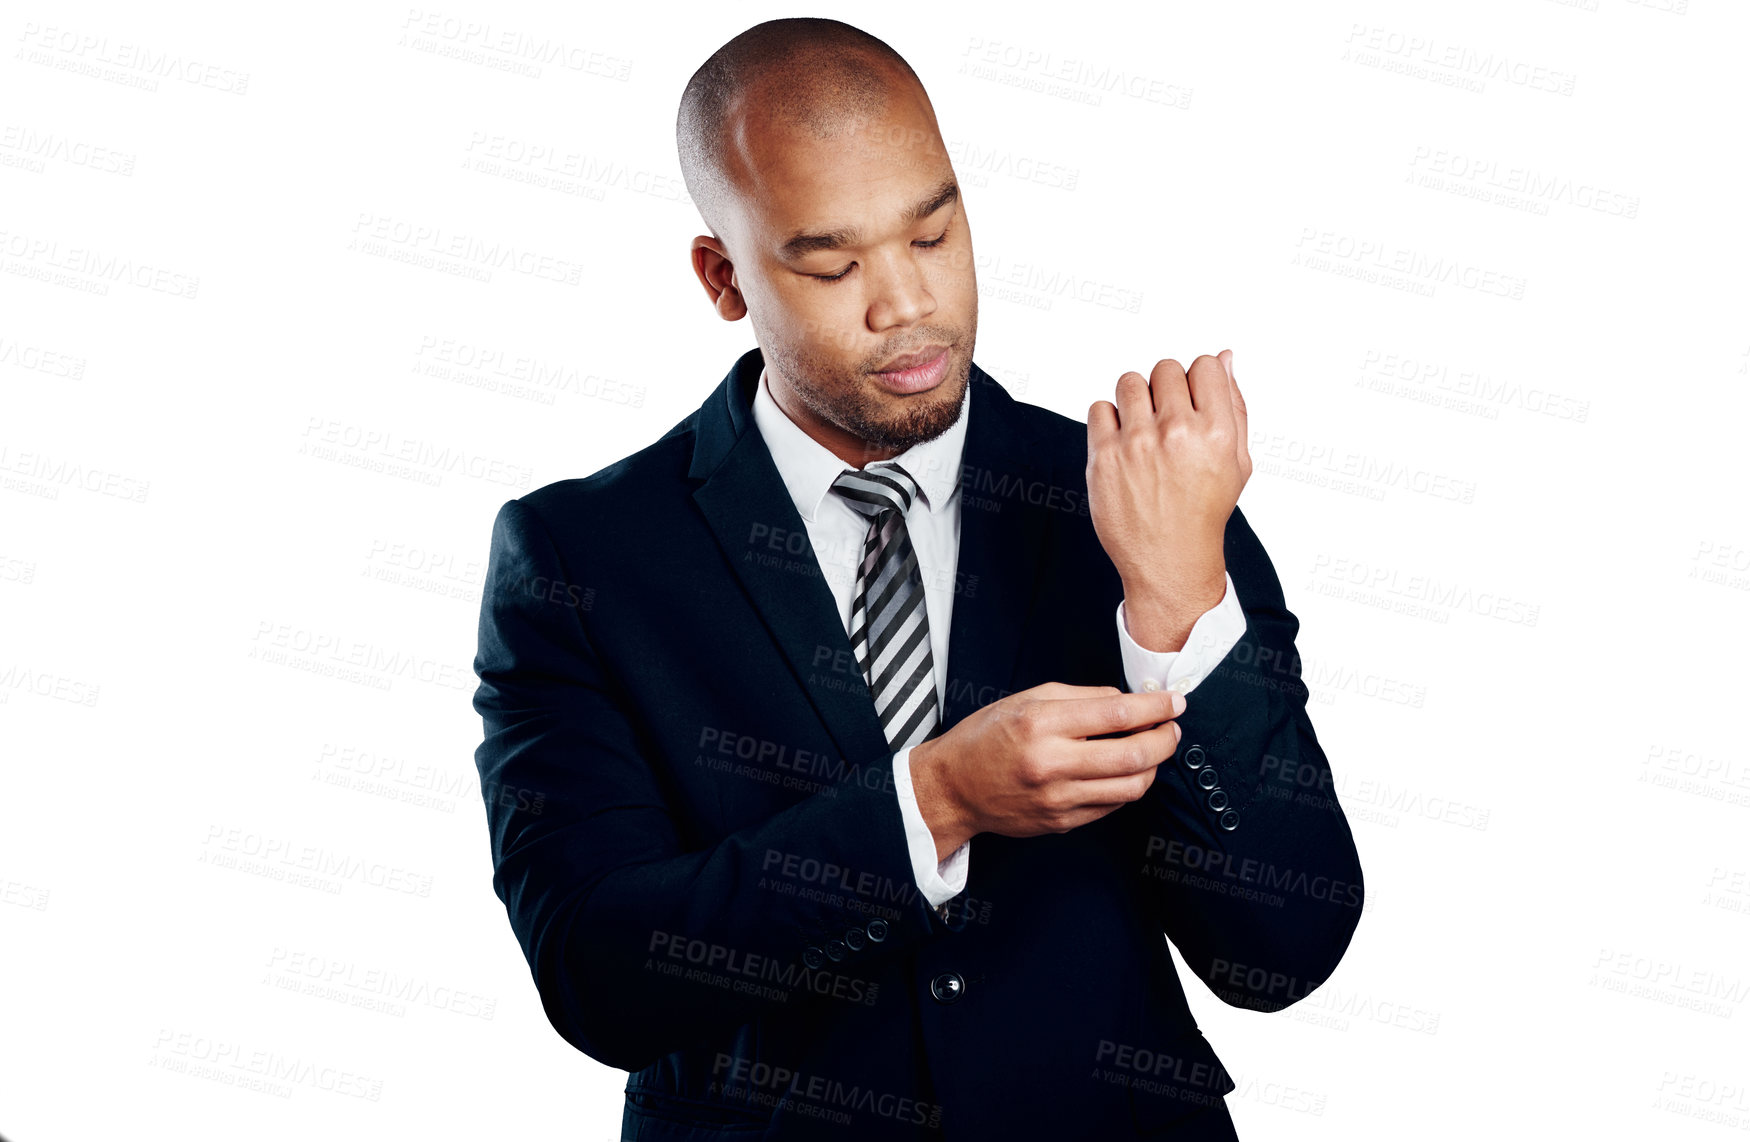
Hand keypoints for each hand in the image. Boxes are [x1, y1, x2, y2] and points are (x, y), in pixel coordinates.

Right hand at [907, 683, 1184, 859]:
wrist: (954, 788)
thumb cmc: (987, 738)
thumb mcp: (1026, 700)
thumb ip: (1080, 697)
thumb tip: (1128, 700)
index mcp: (1041, 724)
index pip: (1116, 713)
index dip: (1155, 707)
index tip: (1173, 701)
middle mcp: (1051, 764)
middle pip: (1134, 755)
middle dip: (1166, 739)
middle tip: (1171, 727)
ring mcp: (1058, 799)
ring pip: (1132, 787)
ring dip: (1154, 766)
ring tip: (1152, 749)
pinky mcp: (1062, 822)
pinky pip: (1113, 806)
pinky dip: (1128, 786)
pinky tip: (1124, 771)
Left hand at [1086, 352, 1251, 617]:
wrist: (1169, 559)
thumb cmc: (1205, 508)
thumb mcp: (1237, 461)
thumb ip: (1235, 405)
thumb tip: (1226, 356)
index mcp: (1217, 431)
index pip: (1206, 365)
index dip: (1198, 381)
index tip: (1193, 406)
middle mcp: (1177, 432)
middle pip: (1166, 369)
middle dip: (1167, 389)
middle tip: (1167, 421)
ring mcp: (1137, 443)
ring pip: (1130, 382)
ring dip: (1136, 399)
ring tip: (1142, 429)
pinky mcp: (1104, 456)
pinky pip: (1100, 408)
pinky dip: (1109, 420)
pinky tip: (1122, 443)